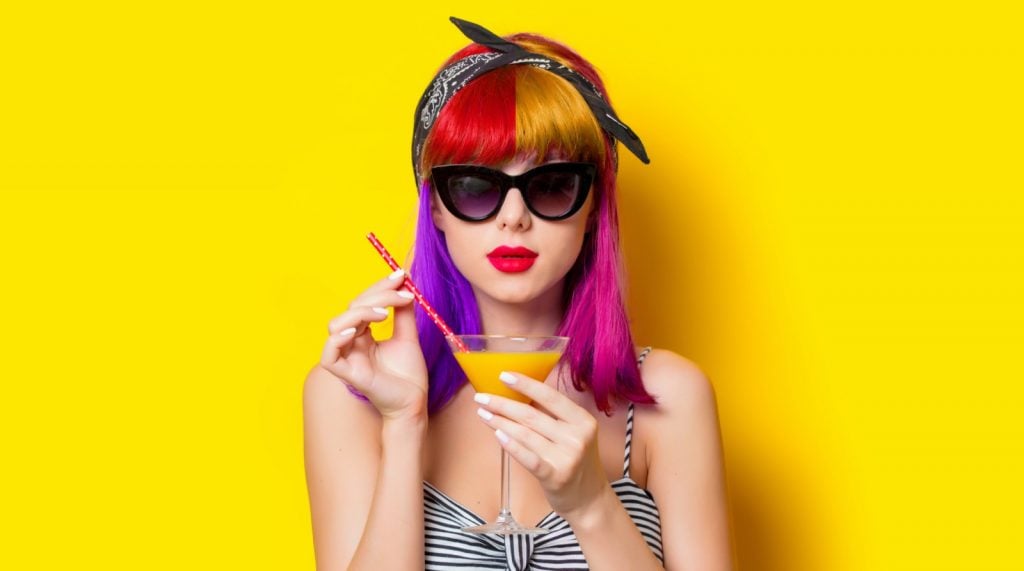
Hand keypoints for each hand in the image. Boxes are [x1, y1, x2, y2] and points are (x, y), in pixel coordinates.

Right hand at [319, 269, 427, 422]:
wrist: (414, 402)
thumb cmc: (408, 375)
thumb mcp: (407, 336)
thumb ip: (403, 312)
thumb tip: (405, 284)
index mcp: (363, 334)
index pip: (363, 302)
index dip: (380, 287)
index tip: (401, 275)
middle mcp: (352, 343)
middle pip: (352, 308)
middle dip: (376, 295)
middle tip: (402, 291)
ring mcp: (347, 358)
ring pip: (337, 326)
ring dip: (360, 313)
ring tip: (384, 314)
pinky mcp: (346, 374)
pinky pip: (329, 355)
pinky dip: (338, 340)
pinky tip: (357, 331)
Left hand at [473, 371, 609, 518]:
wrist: (589, 500)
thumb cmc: (576, 462)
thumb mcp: (575, 434)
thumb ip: (553, 417)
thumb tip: (518, 394)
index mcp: (583, 420)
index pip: (551, 397)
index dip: (526, 384)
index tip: (504, 376)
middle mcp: (577, 437)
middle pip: (532, 415)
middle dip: (503, 403)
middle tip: (482, 397)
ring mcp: (567, 457)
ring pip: (525, 434)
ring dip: (500, 421)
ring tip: (483, 413)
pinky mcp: (555, 476)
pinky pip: (528, 457)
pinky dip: (511, 444)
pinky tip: (497, 434)